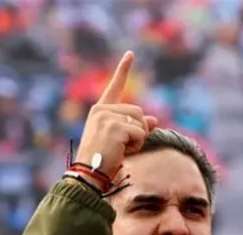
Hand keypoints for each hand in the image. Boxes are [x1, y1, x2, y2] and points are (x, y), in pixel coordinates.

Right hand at [74, 51, 158, 182]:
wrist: (88, 174)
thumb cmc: (102, 160)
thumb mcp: (120, 140)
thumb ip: (136, 127)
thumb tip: (154, 120)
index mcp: (100, 111)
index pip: (114, 87)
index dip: (123, 70)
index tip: (131, 54)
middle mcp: (102, 110)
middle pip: (137, 111)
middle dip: (138, 130)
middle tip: (124, 146)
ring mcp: (107, 117)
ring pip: (140, 122)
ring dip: (138, 139)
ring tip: (122, 150)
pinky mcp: (115, 127)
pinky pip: (140, 133)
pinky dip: (137, 145)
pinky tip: (122, 153)